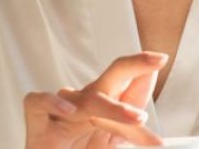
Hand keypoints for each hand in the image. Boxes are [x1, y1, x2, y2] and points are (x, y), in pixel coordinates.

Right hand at [24, 51, 167, 148]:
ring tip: (137, 119)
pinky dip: (52, 102)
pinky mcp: (36, 120)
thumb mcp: (109, 137)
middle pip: (110, 77)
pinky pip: (38, 101)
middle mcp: (83, 103)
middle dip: (134, 64)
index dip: (143, 73)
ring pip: (86, 98)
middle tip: (158, 61)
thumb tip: (146, 89)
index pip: (127, 85)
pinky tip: (68, 112)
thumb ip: (128, 120)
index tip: (162, 60)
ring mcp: (60, 110)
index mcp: (104, 106)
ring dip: (113, 108)